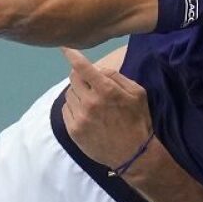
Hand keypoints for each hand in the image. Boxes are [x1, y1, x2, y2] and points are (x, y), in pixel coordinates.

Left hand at [60, 47, 154, 172]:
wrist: (133, 154)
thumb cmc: (138, 121)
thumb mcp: (137, 93)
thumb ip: (117, 77)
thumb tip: (98, 69)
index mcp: (106, 90)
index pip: (83, 67)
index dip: (72, 55)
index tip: (65, 47)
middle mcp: (90, 102)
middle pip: (73, 79)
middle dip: (80, 77)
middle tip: (90, 85)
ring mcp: (80, 117)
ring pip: (69, 94)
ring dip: (77, 93)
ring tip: (90, 102)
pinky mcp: (74, 130)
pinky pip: (66, 110)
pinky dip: (73, 107)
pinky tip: (85, 114)